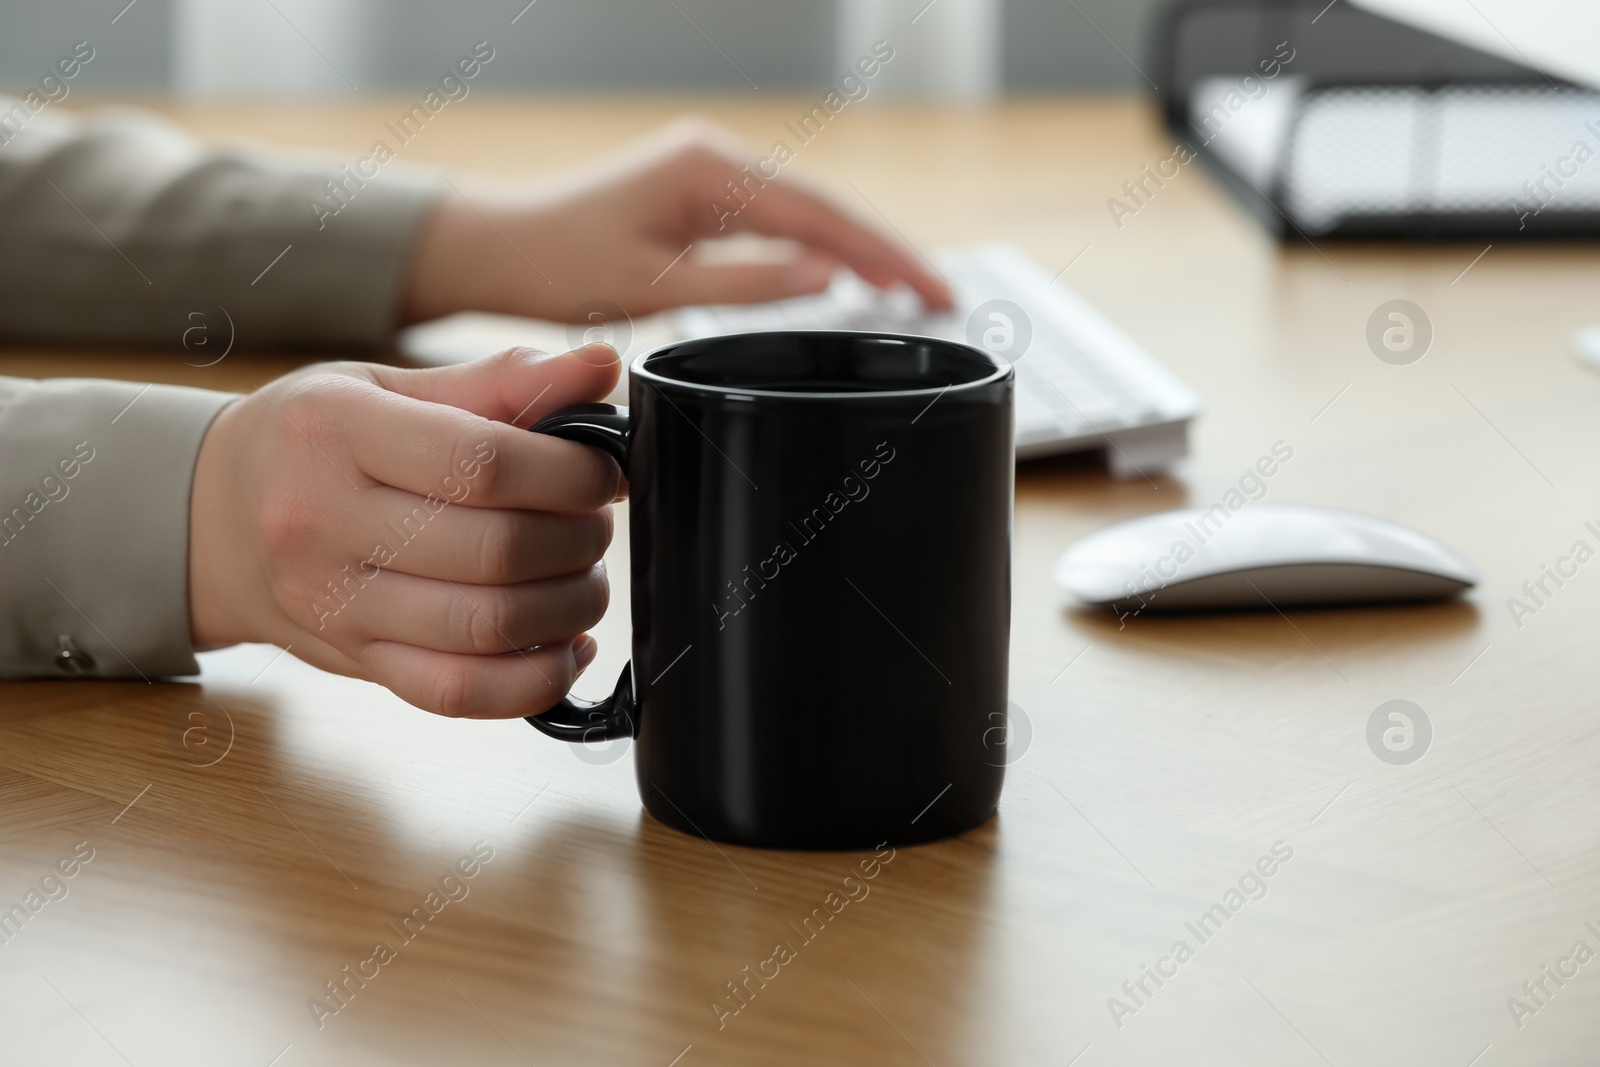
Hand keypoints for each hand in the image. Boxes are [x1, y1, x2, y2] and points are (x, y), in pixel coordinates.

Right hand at [188, 344, 622, 717]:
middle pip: (495, 550)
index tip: (601, 474)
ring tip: (584, 577)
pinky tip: (564, 645)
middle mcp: (325, 522)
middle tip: (595, 523)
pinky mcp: (356, 663)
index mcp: (336, 432)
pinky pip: (461, 694)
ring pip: (488, 627)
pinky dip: (536, 680)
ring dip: (570, 608)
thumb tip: (601, 367)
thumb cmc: (312, 440)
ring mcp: (335, 604)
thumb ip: (500, 381)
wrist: (211, 518)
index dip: (569, 474)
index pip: (482, 462)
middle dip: (578, 540)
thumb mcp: (387, 385)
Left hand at [400, 118, 951, 324]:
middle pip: (827, 207)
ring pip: (809, 213)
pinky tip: (850, 274)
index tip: (933, 291)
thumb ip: (747, 283)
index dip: (885, 256)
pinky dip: (821, 248)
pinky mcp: (705, 193)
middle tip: (944, 298)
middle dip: (889, 252)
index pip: (821, 215)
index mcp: (710, 170)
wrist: (501, 245)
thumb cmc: (559, 264)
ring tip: (914, 291)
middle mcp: (718, 158)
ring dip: (861, 251)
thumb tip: (828, 277)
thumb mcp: (655, 287)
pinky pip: (780, 219)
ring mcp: (713, 172)